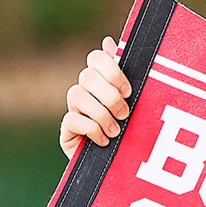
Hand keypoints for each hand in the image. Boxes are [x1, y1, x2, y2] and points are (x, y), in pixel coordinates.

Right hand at [59, 36, 132, 157]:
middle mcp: (85, 91)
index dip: (110, 70)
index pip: (96, 58)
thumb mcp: (138, 102)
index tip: (128, 90)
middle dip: (109, 95)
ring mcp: (74, 110)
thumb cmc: (135, 129)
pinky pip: (72, 120)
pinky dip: (91, 130)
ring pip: (76, 95)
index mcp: (103, 80)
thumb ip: (126, 74)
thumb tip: (108, 40)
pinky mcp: (67, 131)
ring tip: (116, 131)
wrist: (125, 166)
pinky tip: (104, 140)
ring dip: (100, 114)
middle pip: (86, 76)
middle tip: (125, 113)